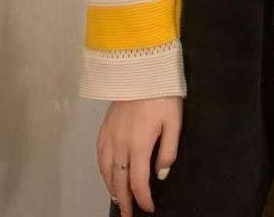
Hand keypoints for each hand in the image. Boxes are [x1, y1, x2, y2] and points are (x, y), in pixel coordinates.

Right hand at [97, 96, 182, 215]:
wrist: (142, 71)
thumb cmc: (162, 95)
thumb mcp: (174, 122)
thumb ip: (168, 151)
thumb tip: (161, 175)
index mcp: (139, 145)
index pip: (139, 182)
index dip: (143, 199)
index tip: (148, 208)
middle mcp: (120, 145)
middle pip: (118, 181)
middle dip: (124, 201)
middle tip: (129, 214)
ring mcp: (109, 137)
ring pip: (106, 171)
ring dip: (111, 189)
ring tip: (118, 200)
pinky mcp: (104, 128)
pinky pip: (99, 157)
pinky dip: (102, 172)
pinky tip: (107, 175)